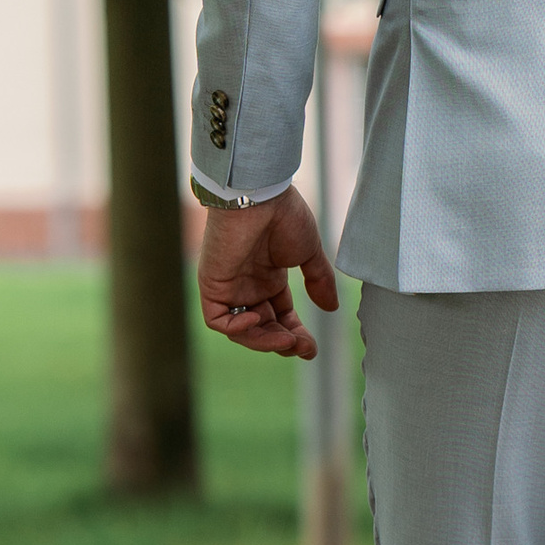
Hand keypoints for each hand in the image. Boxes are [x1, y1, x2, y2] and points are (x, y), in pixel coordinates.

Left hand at [197, 188, 338, 358]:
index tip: (312, 347)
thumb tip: (332, 308)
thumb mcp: (309, 253)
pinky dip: (237, 328)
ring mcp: (229, 286)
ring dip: (263, 340)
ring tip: (288, 340)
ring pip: (240, 330)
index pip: (279, 317)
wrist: (262, 196)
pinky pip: (217, 320)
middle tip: (303, 349)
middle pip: (262, 328)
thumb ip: (319, 280)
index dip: (295, 334)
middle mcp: (247, 286)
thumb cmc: (284, 216)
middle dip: (282, 342)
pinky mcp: (212, 284)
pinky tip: (258, 320)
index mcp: (268, 278)